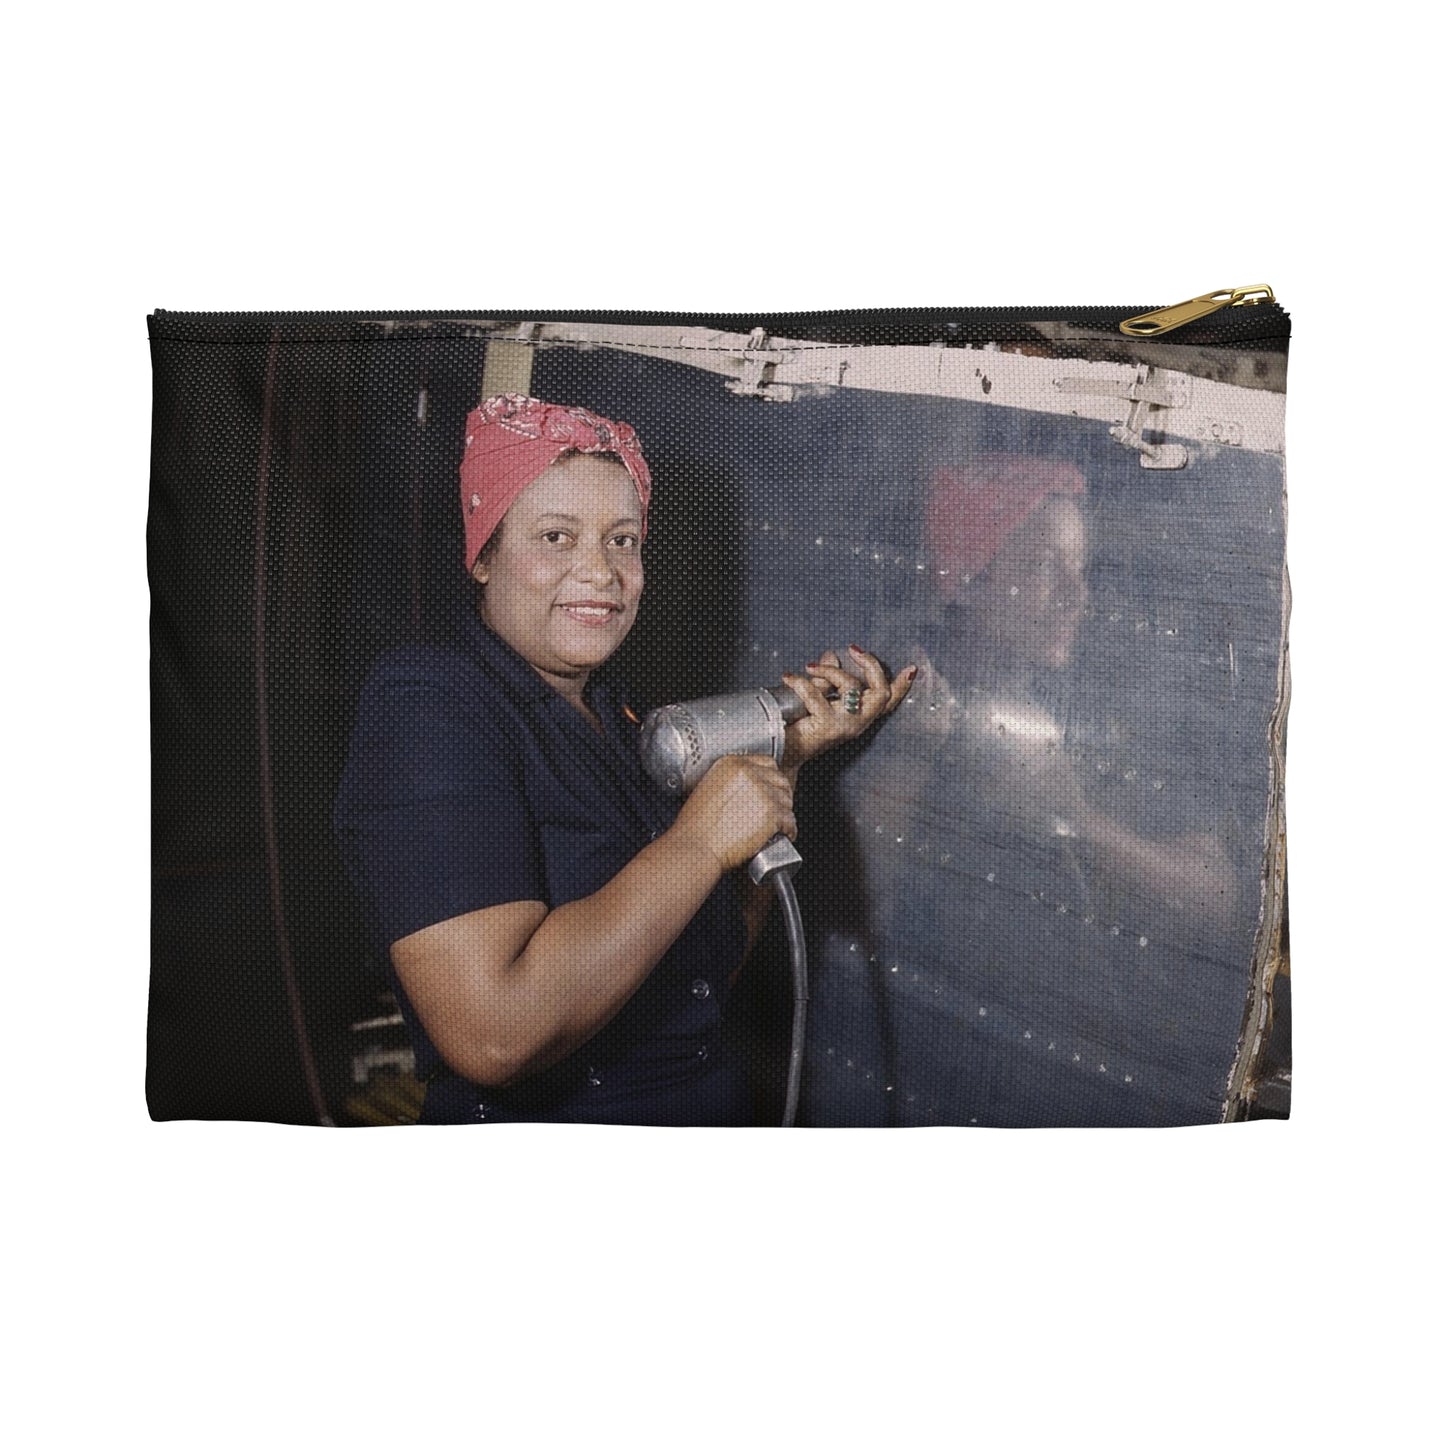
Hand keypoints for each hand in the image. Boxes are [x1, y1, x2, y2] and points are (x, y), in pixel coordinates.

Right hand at [673, 754, 796, 871]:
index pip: (766, 763)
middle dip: (780, 796)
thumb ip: (728, 783)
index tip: (770, 790)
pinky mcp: (772, 814)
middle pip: (780, 780)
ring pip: (787, 801)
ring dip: (784, 814)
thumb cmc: (695, 827)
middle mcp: (750, 773)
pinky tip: (781, 836)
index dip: (771, 779)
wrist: (696, 848)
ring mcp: (763, 793)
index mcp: (732, 764)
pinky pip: (790, 821)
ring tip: (776, 826)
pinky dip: (789, 830)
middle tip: (775, 811)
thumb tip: (746, 791)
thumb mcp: (707, 790)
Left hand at [779, 646, 916, 769]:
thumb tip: (830, 655)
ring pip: (851, 688)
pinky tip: (788, 677)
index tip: (911, 669)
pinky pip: (816, 696)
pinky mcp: (826, 727)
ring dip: (829, 671)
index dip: (901, 686)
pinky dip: (800, 682)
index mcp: (860, 717)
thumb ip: (828, 681)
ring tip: (809, 667)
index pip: (887, 703)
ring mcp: (844, 726)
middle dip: (872, 665)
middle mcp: (858, 723)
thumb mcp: (819, 701)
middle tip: (853, 649)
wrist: (783, 754)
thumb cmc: (801, 727)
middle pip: (881, 693)